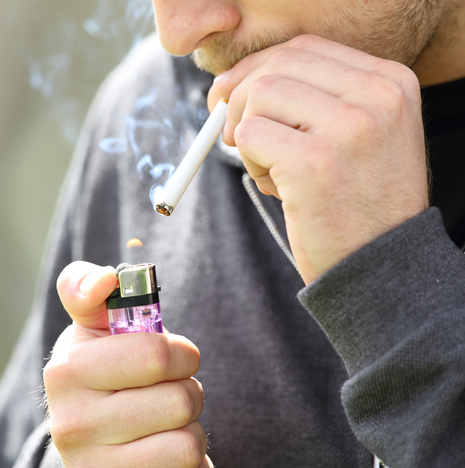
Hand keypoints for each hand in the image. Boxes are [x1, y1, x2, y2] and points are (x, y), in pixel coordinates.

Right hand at [43, 261, 213, 467]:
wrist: (87, 437)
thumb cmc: (101, 368)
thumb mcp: (90, 325)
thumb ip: (88, 288)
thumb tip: (104, 281)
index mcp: (67, 372)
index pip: (156, 356)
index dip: (180, 353)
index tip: (171, 357)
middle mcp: (72, 426)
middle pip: (180, 401)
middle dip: (186, 391)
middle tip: (165, 392)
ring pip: (189, 446)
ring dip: (190, 431)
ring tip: (164, 424)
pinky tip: (165, 457)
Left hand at [208, 35, 428, 283]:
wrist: (380, 268)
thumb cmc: (355, 202)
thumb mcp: (354, 136)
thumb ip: (309, 100)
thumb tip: (230, 83)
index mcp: (390, 81)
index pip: (303, 48)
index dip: (257, 69)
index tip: (231, 97)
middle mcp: (377, 95)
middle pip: (277, 65)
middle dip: (239, 97)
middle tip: (229, 134)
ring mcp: (349, 127)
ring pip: (259, 96)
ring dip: (248, 135)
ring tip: (273, 173)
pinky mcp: (315, 161)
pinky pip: (249, 135)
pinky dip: (249, 161)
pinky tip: (277, 188)